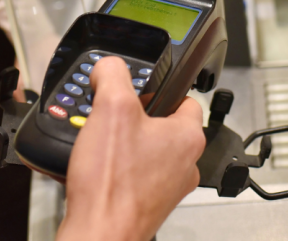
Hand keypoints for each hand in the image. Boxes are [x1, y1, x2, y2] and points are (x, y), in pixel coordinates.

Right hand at [57, 57, 204, 240]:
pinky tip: (101, 169)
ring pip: (151, 150)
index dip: (162, 90)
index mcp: (189, 136)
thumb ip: (112, 75)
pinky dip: (122, 168)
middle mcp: (186, 163)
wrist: (98, 237)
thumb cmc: (112, 183)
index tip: (143, 92)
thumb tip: (109, 65)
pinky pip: (138, 174)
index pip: (187, 99)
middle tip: (115, 119)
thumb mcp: (110, 108)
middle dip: (139, 118)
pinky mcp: (150, 204)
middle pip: (165, 125)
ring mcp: (169, 187)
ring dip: (129, 144)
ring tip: (105, 145)